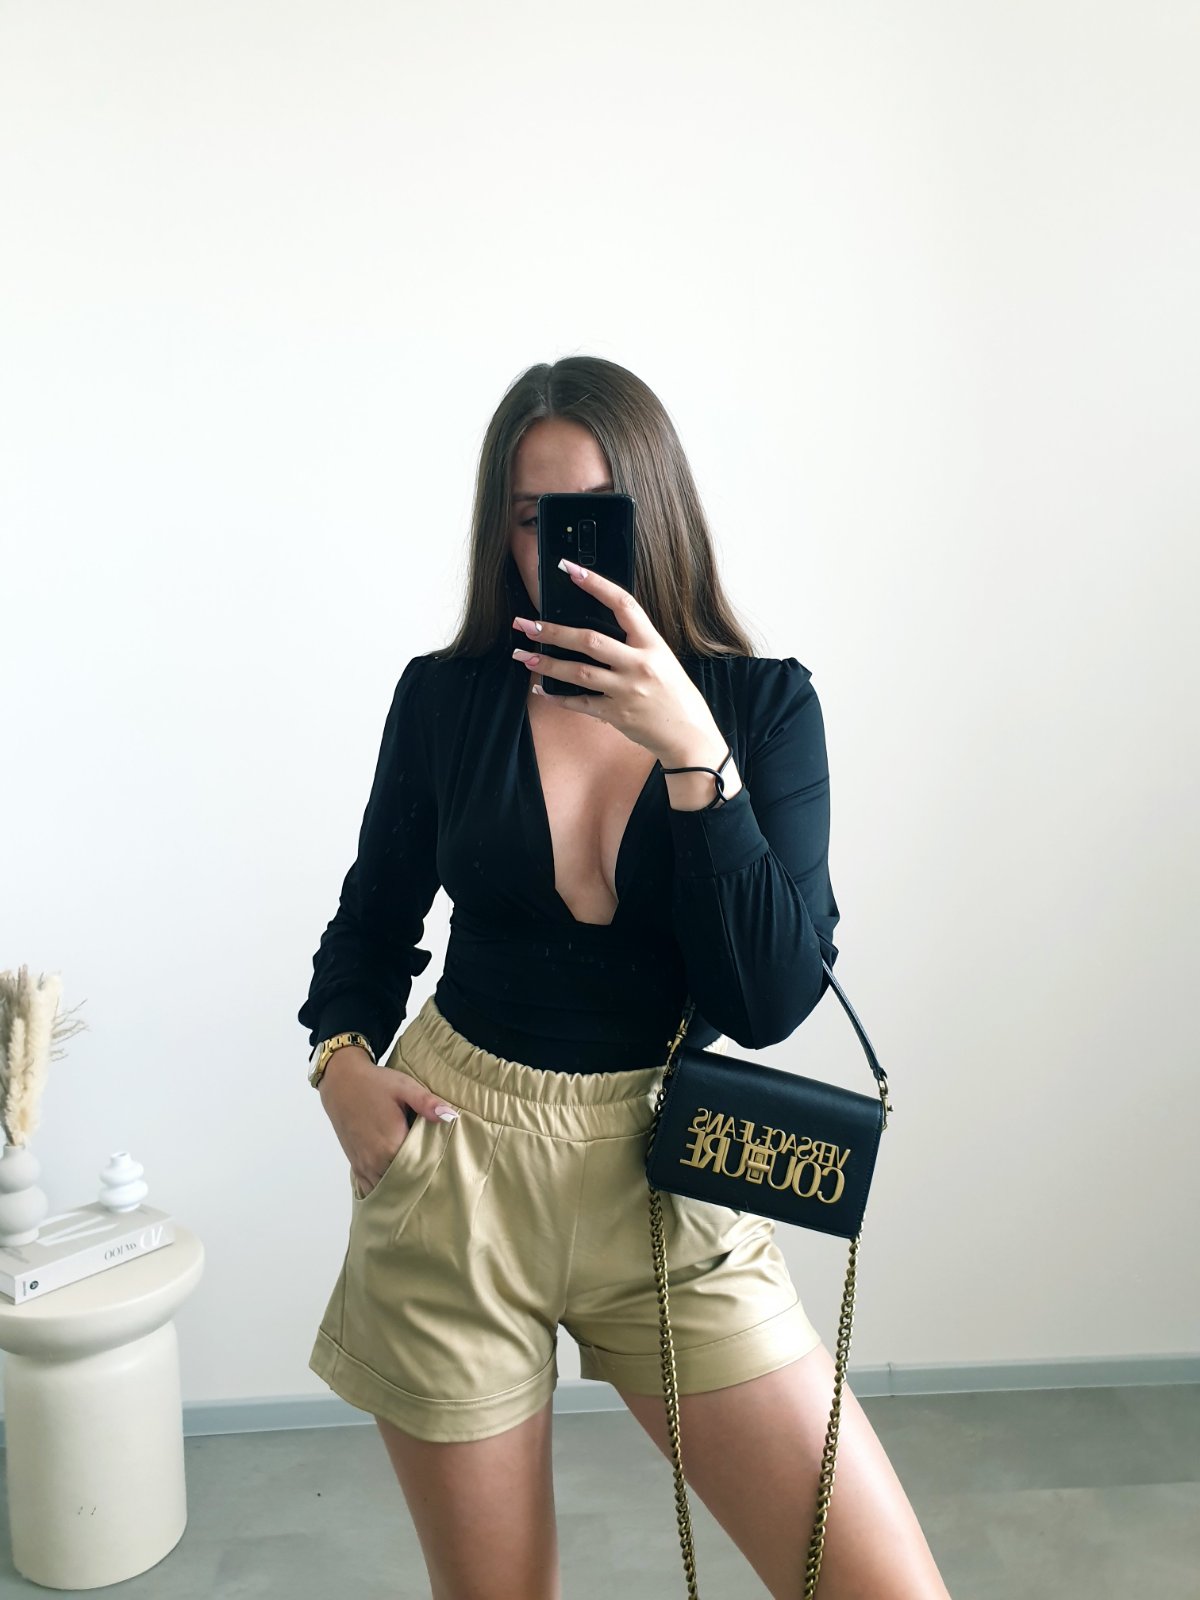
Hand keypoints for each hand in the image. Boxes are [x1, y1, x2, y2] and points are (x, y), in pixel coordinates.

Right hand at [319, 1050, 457, 1198]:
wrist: (341, 1081)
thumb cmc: (374, 1083)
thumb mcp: (404, 1087)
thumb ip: (427, 1103)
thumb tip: (450, 1116)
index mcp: (391, 1145)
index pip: (419, 1169)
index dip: (433, 1168)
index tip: (444, 1163)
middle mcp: (375, 1160)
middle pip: (403, 1183)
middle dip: (418, 1180)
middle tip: (434, 1174)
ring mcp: (363, 1164)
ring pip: (386, 1188)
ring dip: (400, 1185)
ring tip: (416, 1178)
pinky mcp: (355, 1163)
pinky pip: (369, 1187)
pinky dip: (382, 1187)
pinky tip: (395, 1181)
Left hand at [511, 558, 721, 767]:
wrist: (689, 735)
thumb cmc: (677, 696)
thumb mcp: (664, 660)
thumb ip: (635, 645)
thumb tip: (598, 631)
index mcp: (653, 645)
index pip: (623, 605)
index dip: (596, 584)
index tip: (571, 570)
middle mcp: (639, 665)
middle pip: (590, 640)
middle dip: (554, 631)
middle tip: (527, 624)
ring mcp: (626, 691)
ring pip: (579, 672)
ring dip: (548, 662)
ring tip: (524, 655)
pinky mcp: (616, 714)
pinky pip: (581, 704)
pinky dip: (558, 697)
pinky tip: (541, 690)